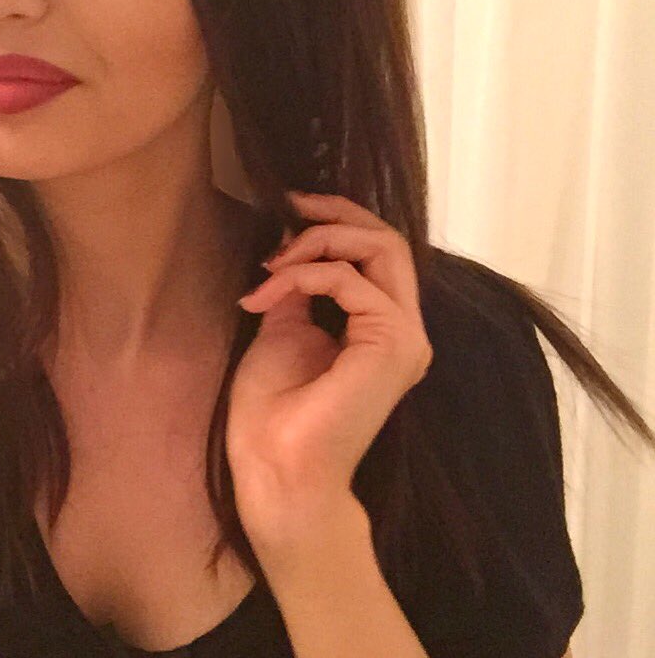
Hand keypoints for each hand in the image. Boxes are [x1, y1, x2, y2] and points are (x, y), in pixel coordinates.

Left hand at [226, 189, 432, 553]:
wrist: (275, 468)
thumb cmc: (273, 410)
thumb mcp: (284, 327)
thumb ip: (298, 286)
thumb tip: (292, 243)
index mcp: (381, 326)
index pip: (378, 251)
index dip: (337, 218)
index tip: (290, 207)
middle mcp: (404, 328)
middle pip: (388, 239)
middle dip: (335, 214)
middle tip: (289, 208)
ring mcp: (406, 337)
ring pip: (382, 246)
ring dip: (317, 241)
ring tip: (273, 263)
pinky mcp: (395, 344)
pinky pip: (350, 280)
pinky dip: (303, 274)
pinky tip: (268, 292)